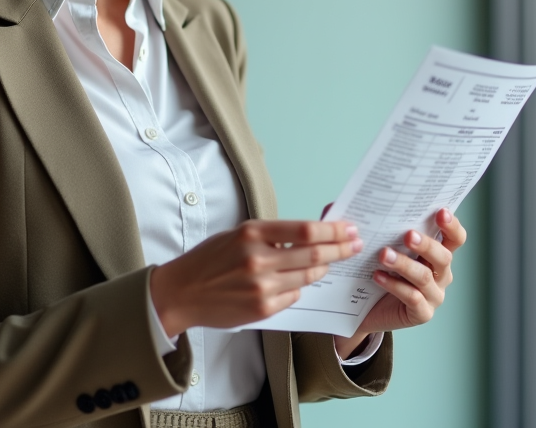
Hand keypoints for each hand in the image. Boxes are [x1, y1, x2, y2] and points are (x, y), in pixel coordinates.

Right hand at [150, 219, 362, 336]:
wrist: (181, 292)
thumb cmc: (208, 261)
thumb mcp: (236, 235)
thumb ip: (270, 235)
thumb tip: (308, 234)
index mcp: (252, 233)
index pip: (306, 230)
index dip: (332, 229)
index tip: (348, 227)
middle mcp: (258, 258)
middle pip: (314, 254)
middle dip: (340, 248)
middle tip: (354, 244)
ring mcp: (261, 286)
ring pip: (308, 276)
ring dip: (323, 268)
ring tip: (331, 262)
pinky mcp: (262, 308)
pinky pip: (294, 295)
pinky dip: (299, 286)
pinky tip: (298, 281)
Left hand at [333, 208, 466, 358]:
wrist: (363, 310)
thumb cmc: (373, 269)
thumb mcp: (373, 245)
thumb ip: (365, 223)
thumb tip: (345, 202)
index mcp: (435, 253)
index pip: (455, 238)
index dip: (451, 225)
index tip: (440, 212)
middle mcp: (441, 273)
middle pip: (444, 256)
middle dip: (426, 243)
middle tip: (407, 234)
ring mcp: (434, 295)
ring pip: (425, 277)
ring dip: (405, 264)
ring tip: (383, 255)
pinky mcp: (421, 313)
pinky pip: (412, 298)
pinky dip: (395, 286)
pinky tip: (377, 277)